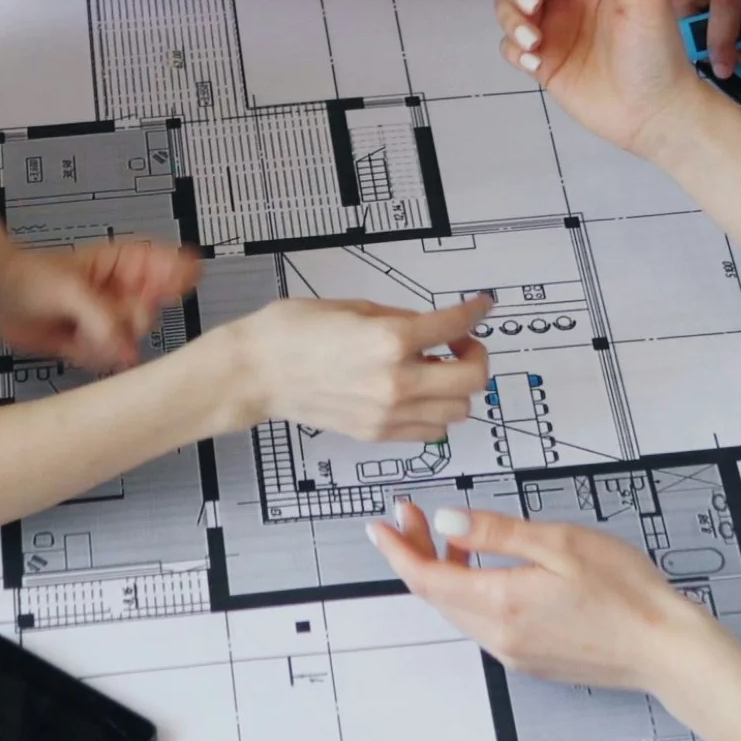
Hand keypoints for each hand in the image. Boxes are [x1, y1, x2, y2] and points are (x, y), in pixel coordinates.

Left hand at [0, 238, 200, 375]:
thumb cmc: (29, 276)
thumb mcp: (69, 290)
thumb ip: (102, 317)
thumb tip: (127, 349)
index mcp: (127, 264)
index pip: (173, 266)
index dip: (175, 282)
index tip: (160, 296)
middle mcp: (124, 292)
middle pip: (150, 314)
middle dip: (124, 324)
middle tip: (102, 318)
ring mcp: (111, 319)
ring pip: (132, 342)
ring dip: (105, 344)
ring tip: (79, 331)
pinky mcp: (97, 342)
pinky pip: (111, 358)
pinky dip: (93, 357)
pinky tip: (72, 343)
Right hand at [222, 293, 489, 443]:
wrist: (257, 373)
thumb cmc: (294, 330)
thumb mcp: (354, 307)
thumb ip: (401, 319)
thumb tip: (433, 328)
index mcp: (391, 340)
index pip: (456, 325)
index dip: (477, 312)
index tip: (483, 307)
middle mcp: (397, 381)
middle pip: (472, 379)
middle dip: (476, 355)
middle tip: (460, 343)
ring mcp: (388, 414)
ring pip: (459, 411)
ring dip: (458, 388)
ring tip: (436, 370)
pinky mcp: (377, 433)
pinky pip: (430, 432)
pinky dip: (436, 413)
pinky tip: (419, 394)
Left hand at [366, 501, 724, 693]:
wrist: (665, 650)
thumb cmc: (626, 594)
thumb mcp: (560, 542)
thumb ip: (497, 532)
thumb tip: (447, 520)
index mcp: (502, 604)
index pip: (427, 579)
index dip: (397, 550)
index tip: (379, 526)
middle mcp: (500, 637)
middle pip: (437, 596)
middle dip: (416, 553)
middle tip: (410, 515)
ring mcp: (514, 653)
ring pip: (459, 610)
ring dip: (445, 573)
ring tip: (450, 534)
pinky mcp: (531, 659)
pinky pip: (484, 623)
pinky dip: (472, 593)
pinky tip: (487, 568)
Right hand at [492, 0, 713, 156]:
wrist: (655, 113)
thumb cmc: (656, 52)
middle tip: (533, 5)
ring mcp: (554, 32)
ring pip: (509, 9)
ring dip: (511, 18)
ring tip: (534, 42)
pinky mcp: (543, 63)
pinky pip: (511, 47)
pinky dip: (514, 50)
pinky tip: (536, 65)